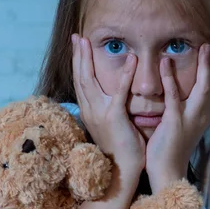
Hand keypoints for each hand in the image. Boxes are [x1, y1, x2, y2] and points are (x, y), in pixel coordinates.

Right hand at [72, 34, 144, 179]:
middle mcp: (90, 111)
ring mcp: (100, 113)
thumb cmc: (121, 149)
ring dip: (88, 59)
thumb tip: (112, 97)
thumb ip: (109, 109)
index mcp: (88, 112)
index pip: (80, 83)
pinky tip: (131, 59)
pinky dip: (125, 74)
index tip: (77, 47)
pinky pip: (119, 92)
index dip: (77, 63)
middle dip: (77, 55)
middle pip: (79, 77)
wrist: (122, 171)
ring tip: (88, 42)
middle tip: (77, 37)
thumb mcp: (110, 125)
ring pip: (90, 81)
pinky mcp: (114, 117)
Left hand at [146, 38, 209, 192]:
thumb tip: (180, 93)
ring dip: (204, 66)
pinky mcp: (175, 123)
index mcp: (202, 114)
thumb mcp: (181, 125)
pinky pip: (174, 97)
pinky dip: (171, 79)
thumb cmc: (170, 149)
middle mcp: (201, 114)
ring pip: (202, 87)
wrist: (168, 172)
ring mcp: (190, 118)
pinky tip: (166, 63)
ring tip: (204, 46)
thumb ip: (183, 108)